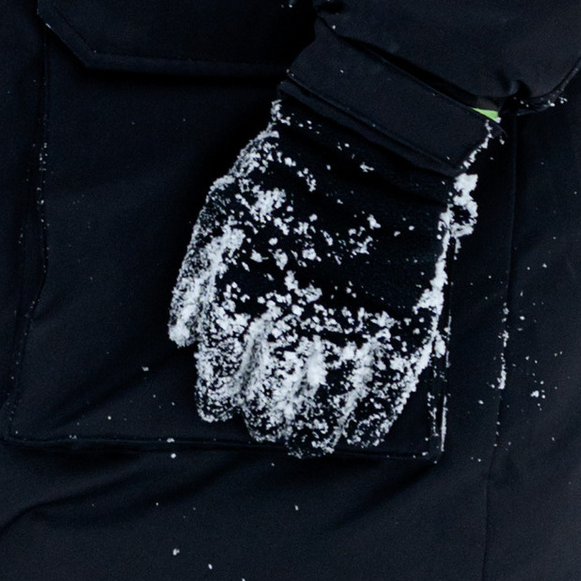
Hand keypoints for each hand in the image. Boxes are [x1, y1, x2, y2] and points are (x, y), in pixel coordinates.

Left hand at [168, 87, 483, 454]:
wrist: (368, 140)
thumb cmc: (285, 170)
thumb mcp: (223, 211)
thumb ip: (197, 278)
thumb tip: (181, 337)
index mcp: (245, 291)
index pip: (221, 366)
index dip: (217, 392)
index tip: (218, 404)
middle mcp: (294, 320)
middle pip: (267, 395)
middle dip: (259, 414)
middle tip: (260, 422)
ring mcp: (351, 326)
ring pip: (322, 406)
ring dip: (307, 431)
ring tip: (300, 440)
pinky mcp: (399, 326)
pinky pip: (381, 393)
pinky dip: (364, 421)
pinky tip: (352, 434)